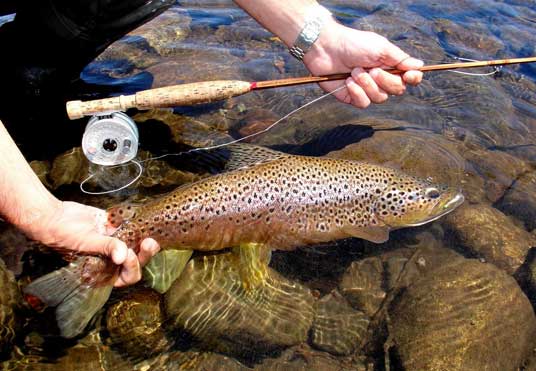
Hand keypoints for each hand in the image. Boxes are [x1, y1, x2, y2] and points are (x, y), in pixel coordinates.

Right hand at [35, 201, 159, 286]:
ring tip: (150, 232)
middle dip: (146, 254)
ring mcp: (116, 242)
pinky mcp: (116, 226)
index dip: (133, 268)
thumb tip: (123, 255)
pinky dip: (138, 224)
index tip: (130, 254)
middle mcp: (114, 258)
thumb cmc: (64, 236)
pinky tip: (141, 220)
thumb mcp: (85, 244)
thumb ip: (105, 247)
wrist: (54, 216)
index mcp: (106, 270)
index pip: (128, 277)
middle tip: (149, 242)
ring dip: (146, 239)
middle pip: (138, 261)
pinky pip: (132, 227)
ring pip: (138, 244)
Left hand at [303, 22, 422, 107]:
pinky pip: (363, 103)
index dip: (412, 79)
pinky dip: (357, 93)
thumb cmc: (353, 44)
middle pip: (396, 90)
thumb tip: (419, 65)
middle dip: (384, 81)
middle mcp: (381, 79)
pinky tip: (347, 82)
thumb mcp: (380, 48)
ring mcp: (367, 89)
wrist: (326, 49)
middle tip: (371, 69)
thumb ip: (400, 59)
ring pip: (380, 98)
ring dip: (367, 85)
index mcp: (390, 65)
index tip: (409, 76)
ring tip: (354, 72)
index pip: (409, 78)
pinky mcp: (353, 97)